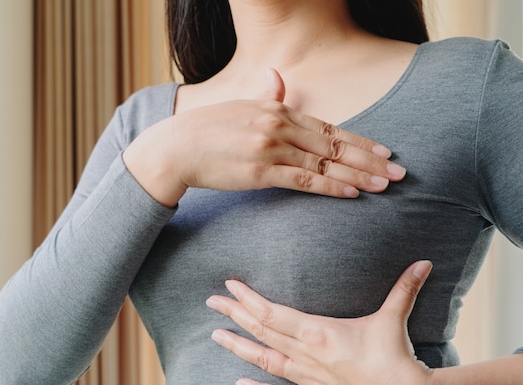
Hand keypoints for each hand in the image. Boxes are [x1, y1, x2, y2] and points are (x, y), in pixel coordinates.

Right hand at [123, 69, 405, 206]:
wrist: (176, 147)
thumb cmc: (207, 128)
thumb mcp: (239, 105)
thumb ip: (265, 93)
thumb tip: (277, 76)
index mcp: (277, 108)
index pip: (329, 127)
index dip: (360, 140)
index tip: (385, 151)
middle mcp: (279, 125)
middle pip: (335, 145)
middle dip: (370, 160)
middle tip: (399, 172)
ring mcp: (271, 148)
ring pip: (325, 164)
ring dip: (358, 176)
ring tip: (384, 185)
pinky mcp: (261, 172)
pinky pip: (304, 181)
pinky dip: (331, 187)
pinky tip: (352, 193)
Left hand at [206, 261, 433, 384]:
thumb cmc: (394, 359)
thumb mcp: (394, 320)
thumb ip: (404, 289)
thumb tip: (422, 262)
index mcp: (318, 333)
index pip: (272, 313)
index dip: (248, 299)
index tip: (230, 286)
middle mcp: (305, 354)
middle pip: (261, 331)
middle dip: (235, 314)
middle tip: (211, 301)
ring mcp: (305, 374)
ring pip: (264, 357)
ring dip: (238, 345)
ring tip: (215, 335)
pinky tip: (238, 381)